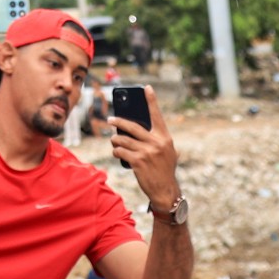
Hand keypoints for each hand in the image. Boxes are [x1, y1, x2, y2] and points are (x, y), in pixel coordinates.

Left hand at [110, 87, 181, 208]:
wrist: (165, 191)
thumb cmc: (164, 169)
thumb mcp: (168, 152)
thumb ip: (158, 140)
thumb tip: (138, 128)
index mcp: (165, 138)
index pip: (157, 116)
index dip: (151, 101)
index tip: (146, 87)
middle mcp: (156, 143)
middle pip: (132, 126)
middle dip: (118, 122)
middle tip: (111, 120)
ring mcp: (147, 152)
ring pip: (123, 140)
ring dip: (115, 141)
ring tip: (114, 142)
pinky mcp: (137, 162)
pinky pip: (120, 152)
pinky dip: (116, 152)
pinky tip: (117, 153)